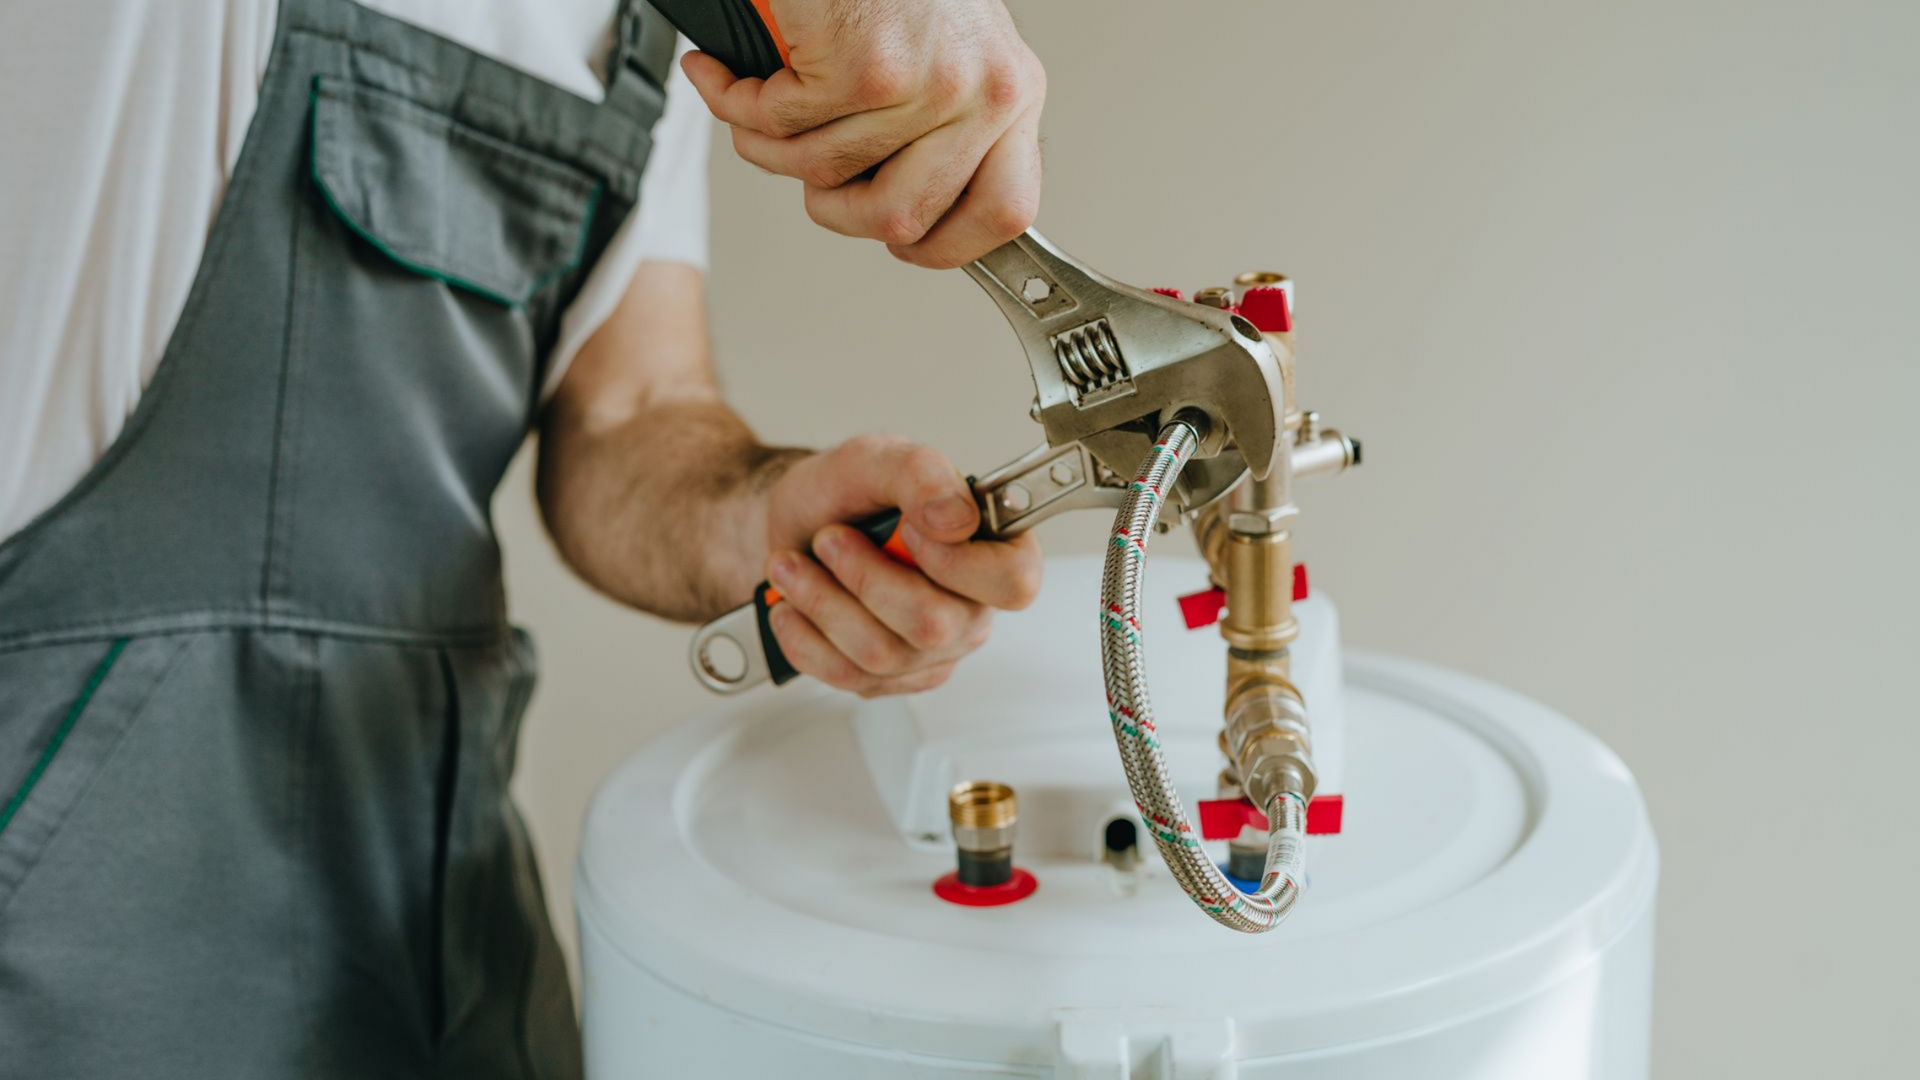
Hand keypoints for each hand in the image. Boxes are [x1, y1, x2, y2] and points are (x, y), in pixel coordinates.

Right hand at [683, 0, 1045, 268]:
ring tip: (758, 100)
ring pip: (826, 174)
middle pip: (900, 219)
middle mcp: (982, 90)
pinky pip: (783, 127)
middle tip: (805, 169)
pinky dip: (739, 102)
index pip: (1006, 213)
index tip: (905, 244)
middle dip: (832, 208)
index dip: (946, 246)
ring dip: (769, 145)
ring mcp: (928, 82)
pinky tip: (732, 74)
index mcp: (1010, 93)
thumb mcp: (945, 55)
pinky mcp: (867, 67)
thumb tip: (903, 213)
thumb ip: (939, 131)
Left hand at [761, 434, 1042, 695]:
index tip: (906, 529)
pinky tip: (792, 606)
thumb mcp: (875, 459)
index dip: (957, 564)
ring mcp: (933, 650)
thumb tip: (956, 518)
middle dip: (863, 579)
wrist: (795, 524)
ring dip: (822, 603)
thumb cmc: (844, 492)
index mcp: (993, 550)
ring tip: (793, 566)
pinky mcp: (891, 677)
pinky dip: (803, 637)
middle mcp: (972, 607)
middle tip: (828, 539)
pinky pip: (847, 676)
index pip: (1013, 582)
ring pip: (881, 655)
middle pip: (934, 627)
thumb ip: (921, 473)